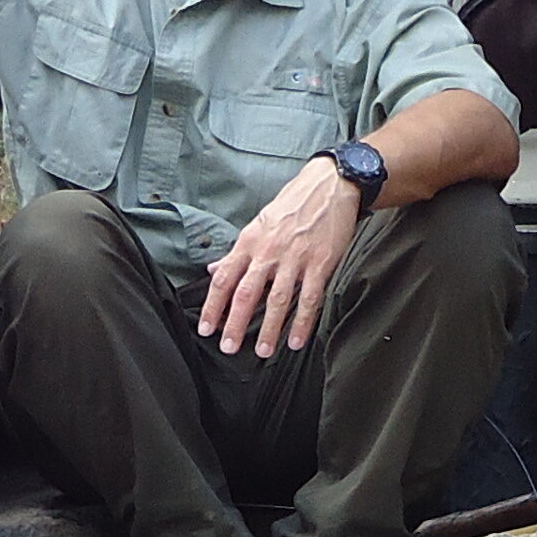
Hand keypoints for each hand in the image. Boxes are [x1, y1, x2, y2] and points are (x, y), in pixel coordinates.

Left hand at [197, 158, 359, 356]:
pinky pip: (310, 298)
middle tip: (229, 347)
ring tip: (263, 351)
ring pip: (278, 300)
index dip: (213, 306)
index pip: (224, 278)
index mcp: (250, 242)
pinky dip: (303, 322)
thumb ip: (238, 252)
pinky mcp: (320, 263)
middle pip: (247, 293)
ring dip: (270, 329)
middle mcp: (269, 251)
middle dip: (236, 324)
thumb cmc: (293, 205)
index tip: (206, 328)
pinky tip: (296, 340)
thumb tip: (215, 270)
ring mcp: (295, 258)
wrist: (329, 185)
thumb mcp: (258, 223)